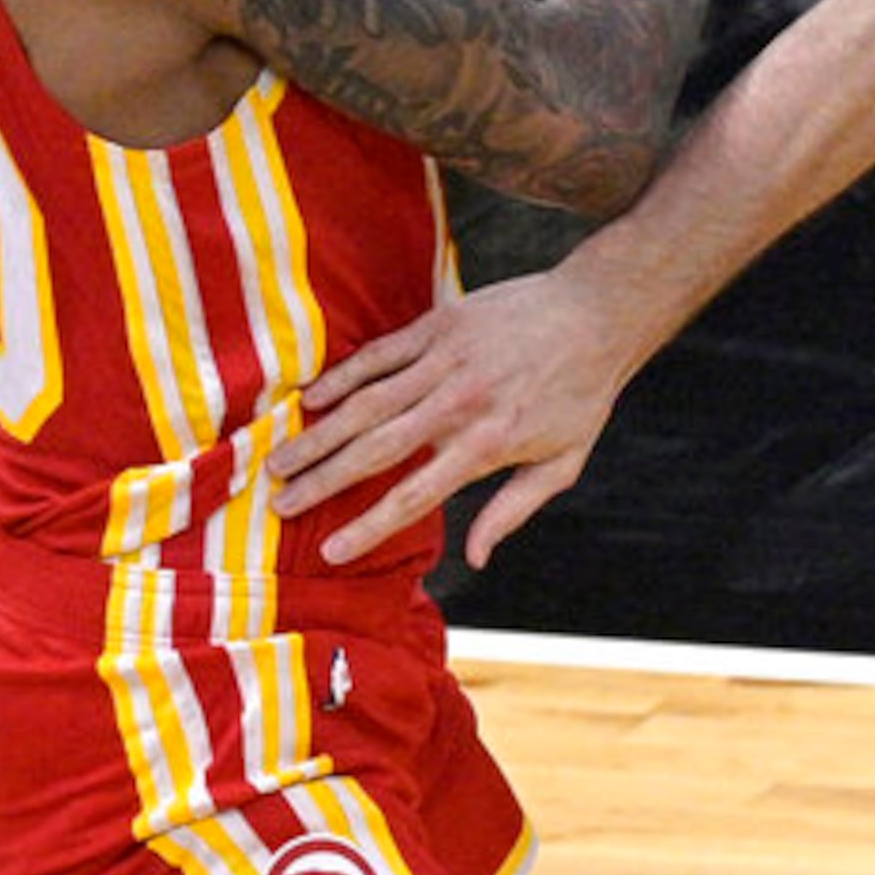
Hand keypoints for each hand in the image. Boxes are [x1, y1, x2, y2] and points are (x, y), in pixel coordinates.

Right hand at [270, 275, 641, 568]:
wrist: (597, 314)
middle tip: (278, 504)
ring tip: (278, 460)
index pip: (411, 497)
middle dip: (321, 482)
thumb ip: (512, 511)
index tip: (329, 551)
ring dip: (316, 434)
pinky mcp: (436, 327)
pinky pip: (376, 356)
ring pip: (363, 404)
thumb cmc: (582, 395)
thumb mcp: (561, 464)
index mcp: (484, 447)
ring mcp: (442, 363)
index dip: (366, 528)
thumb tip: (475, 560)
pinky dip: (339, 378)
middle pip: (373, 452)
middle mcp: (456, 407)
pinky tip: (308, 400)